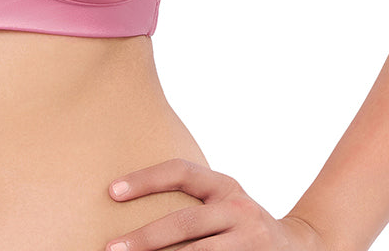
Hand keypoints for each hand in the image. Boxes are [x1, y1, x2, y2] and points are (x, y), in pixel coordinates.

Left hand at [105, 158, 326, 250]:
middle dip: (145, 238)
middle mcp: (240, 210)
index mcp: (225, 186)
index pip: (181, 171)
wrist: (302, 247)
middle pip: (185, 222)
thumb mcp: (223, 202)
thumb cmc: (242, 224)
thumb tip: (125, 202)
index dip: (145, 179)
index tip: (111, 191)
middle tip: (111, 247)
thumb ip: (192, 203)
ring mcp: (251, 242)